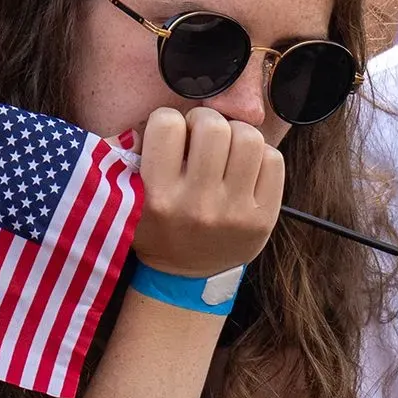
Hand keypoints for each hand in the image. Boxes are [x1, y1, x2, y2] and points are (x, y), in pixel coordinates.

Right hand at [130, 106, 283, 278]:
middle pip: (213, 126)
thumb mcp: (125, 198)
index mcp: (158, 196)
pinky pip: (274, 160)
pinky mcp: (264, 219)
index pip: (166, 123)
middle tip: (200, 136)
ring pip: (249, 138)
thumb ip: (123, 158)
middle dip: (205, 121)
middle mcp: (197, 205)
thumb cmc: (156, 225)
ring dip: (236, 134)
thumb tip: (139, 125)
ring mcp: (235, 213)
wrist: (184, 276)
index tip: (171, 136)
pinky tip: (243, 167)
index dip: (168, 121)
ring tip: (225, 149)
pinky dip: (260, 156)